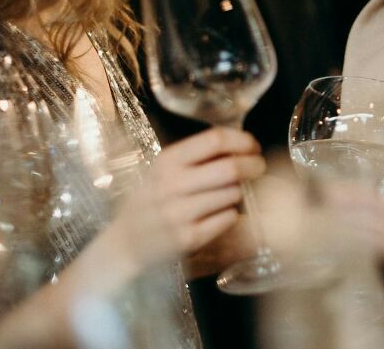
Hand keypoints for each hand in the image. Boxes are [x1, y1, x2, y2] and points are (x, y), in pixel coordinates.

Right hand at [109, 126, 265, 277]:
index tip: (254, 145)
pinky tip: (222, 214)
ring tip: (232, 193)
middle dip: (253, 165)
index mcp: (168, 161)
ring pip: (232, 194)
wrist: (124, 243)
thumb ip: (196, 156)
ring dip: (239, 192)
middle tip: (259, 167)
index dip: (242, 140)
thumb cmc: (151, 200)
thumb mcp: (164, 170)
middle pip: (229, 167)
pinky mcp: (188, 238)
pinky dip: (231, 214)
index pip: (214, 140)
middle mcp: (172, 184)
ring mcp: (180, 213)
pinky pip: (227, 219)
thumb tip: (240, 144)